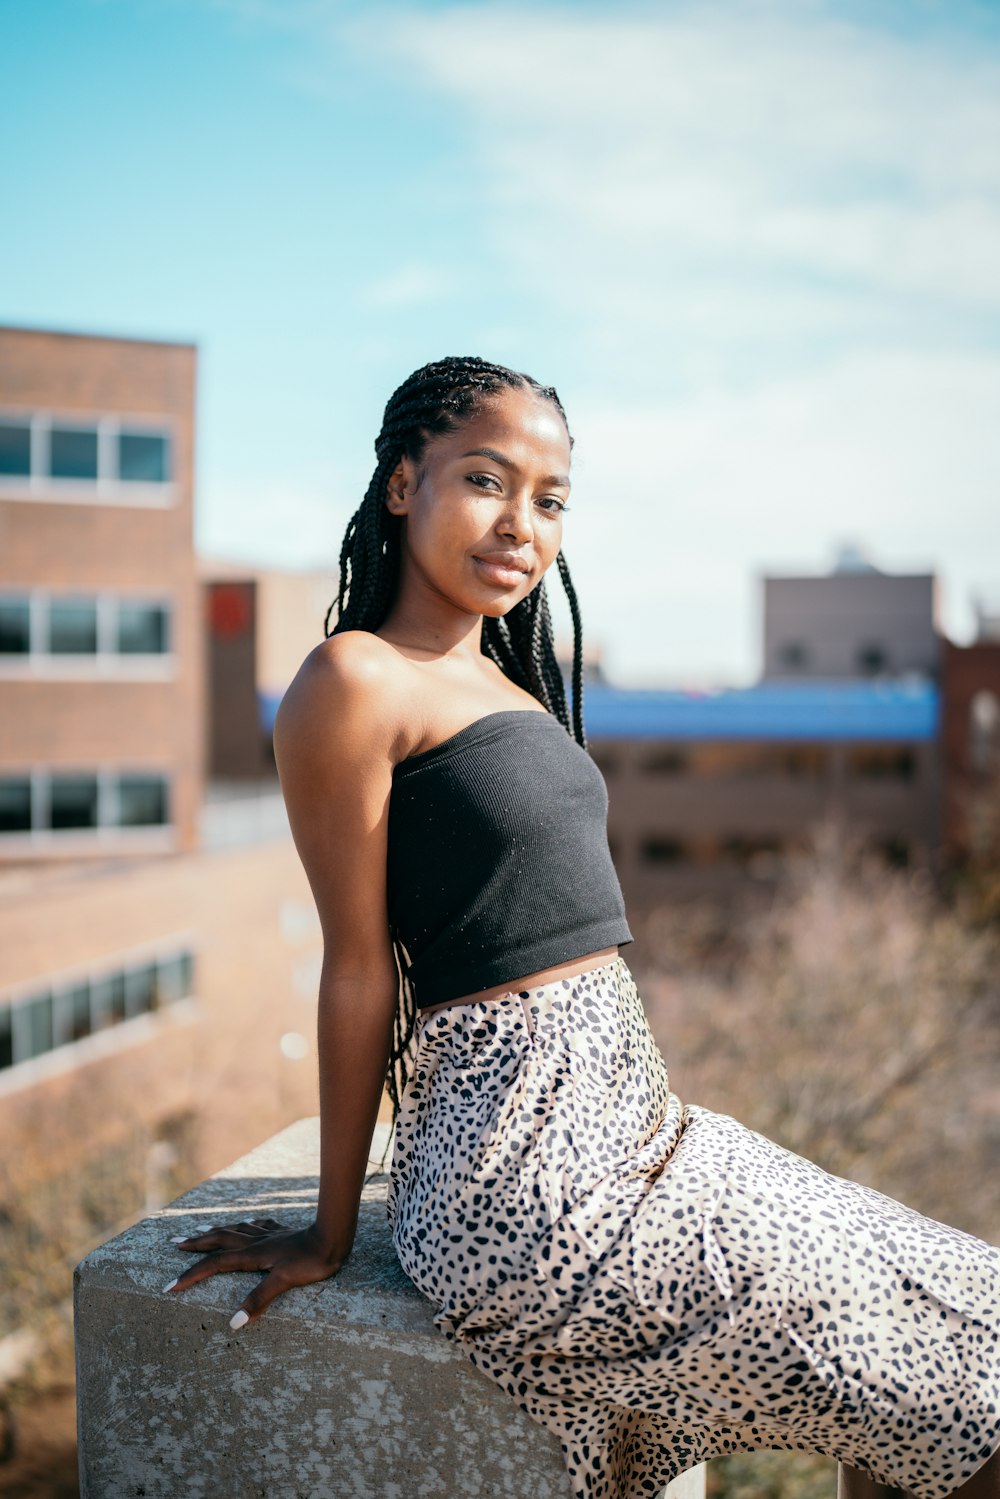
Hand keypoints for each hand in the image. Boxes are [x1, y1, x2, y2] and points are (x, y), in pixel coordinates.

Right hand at [164, 1217, 347, 1328]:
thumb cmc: (311, 1261)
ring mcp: (269, 1235)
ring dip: (214, 1232)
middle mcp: (255, 1242)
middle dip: (195, 1244)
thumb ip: (258, 1300)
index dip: (190, 1276)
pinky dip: (244, 1225)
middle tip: (175, 1243)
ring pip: (234, 1230)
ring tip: (199, 1231)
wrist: (333, 1236)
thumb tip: (234, 1322)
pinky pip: (256, 1226)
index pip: (214, 1265)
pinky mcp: (282, 1232)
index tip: (169, 1286)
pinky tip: (245, 1223)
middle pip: (218, 1240)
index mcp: (252, 1255)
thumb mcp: (284, 1282)